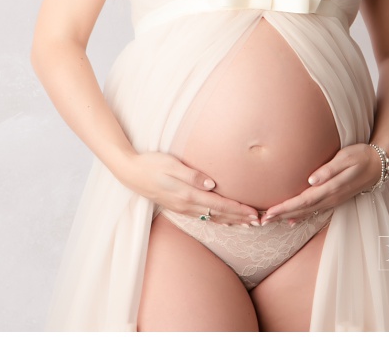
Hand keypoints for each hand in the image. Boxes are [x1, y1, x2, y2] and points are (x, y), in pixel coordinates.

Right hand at [118, 151, 261, 225]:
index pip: (219, 204)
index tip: (254, 213)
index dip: (238, 209)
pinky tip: (223, 222)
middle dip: (240, 218)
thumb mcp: (170, 164)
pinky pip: (202, 217)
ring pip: (212, 218)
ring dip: (231, 221)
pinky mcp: (178, 207)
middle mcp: (186, 205)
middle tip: (259, 222)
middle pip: (219, 214)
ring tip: (247, 224)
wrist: (129, 173)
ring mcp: (181, 208)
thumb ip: (192, 175)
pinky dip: (217, 220)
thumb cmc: (150, 163)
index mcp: (187, 194)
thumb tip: (212, 184)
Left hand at [259, 143, 381, 225]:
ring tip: (271, 221)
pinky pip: (315, 211)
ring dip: (288, 216)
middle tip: (262, 221)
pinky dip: (301, 216)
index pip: (303, 201)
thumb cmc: (361, 156)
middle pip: (302, 209)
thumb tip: (311, 180)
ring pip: (307, 212)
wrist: (379, 164)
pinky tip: (292, 221)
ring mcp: (333, 200)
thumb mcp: (346, 158)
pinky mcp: (335, 198)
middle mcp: (331, 197)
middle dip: (281, 215)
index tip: (269, 212)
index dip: (285, 207)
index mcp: (330, 188)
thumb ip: (329, 169)